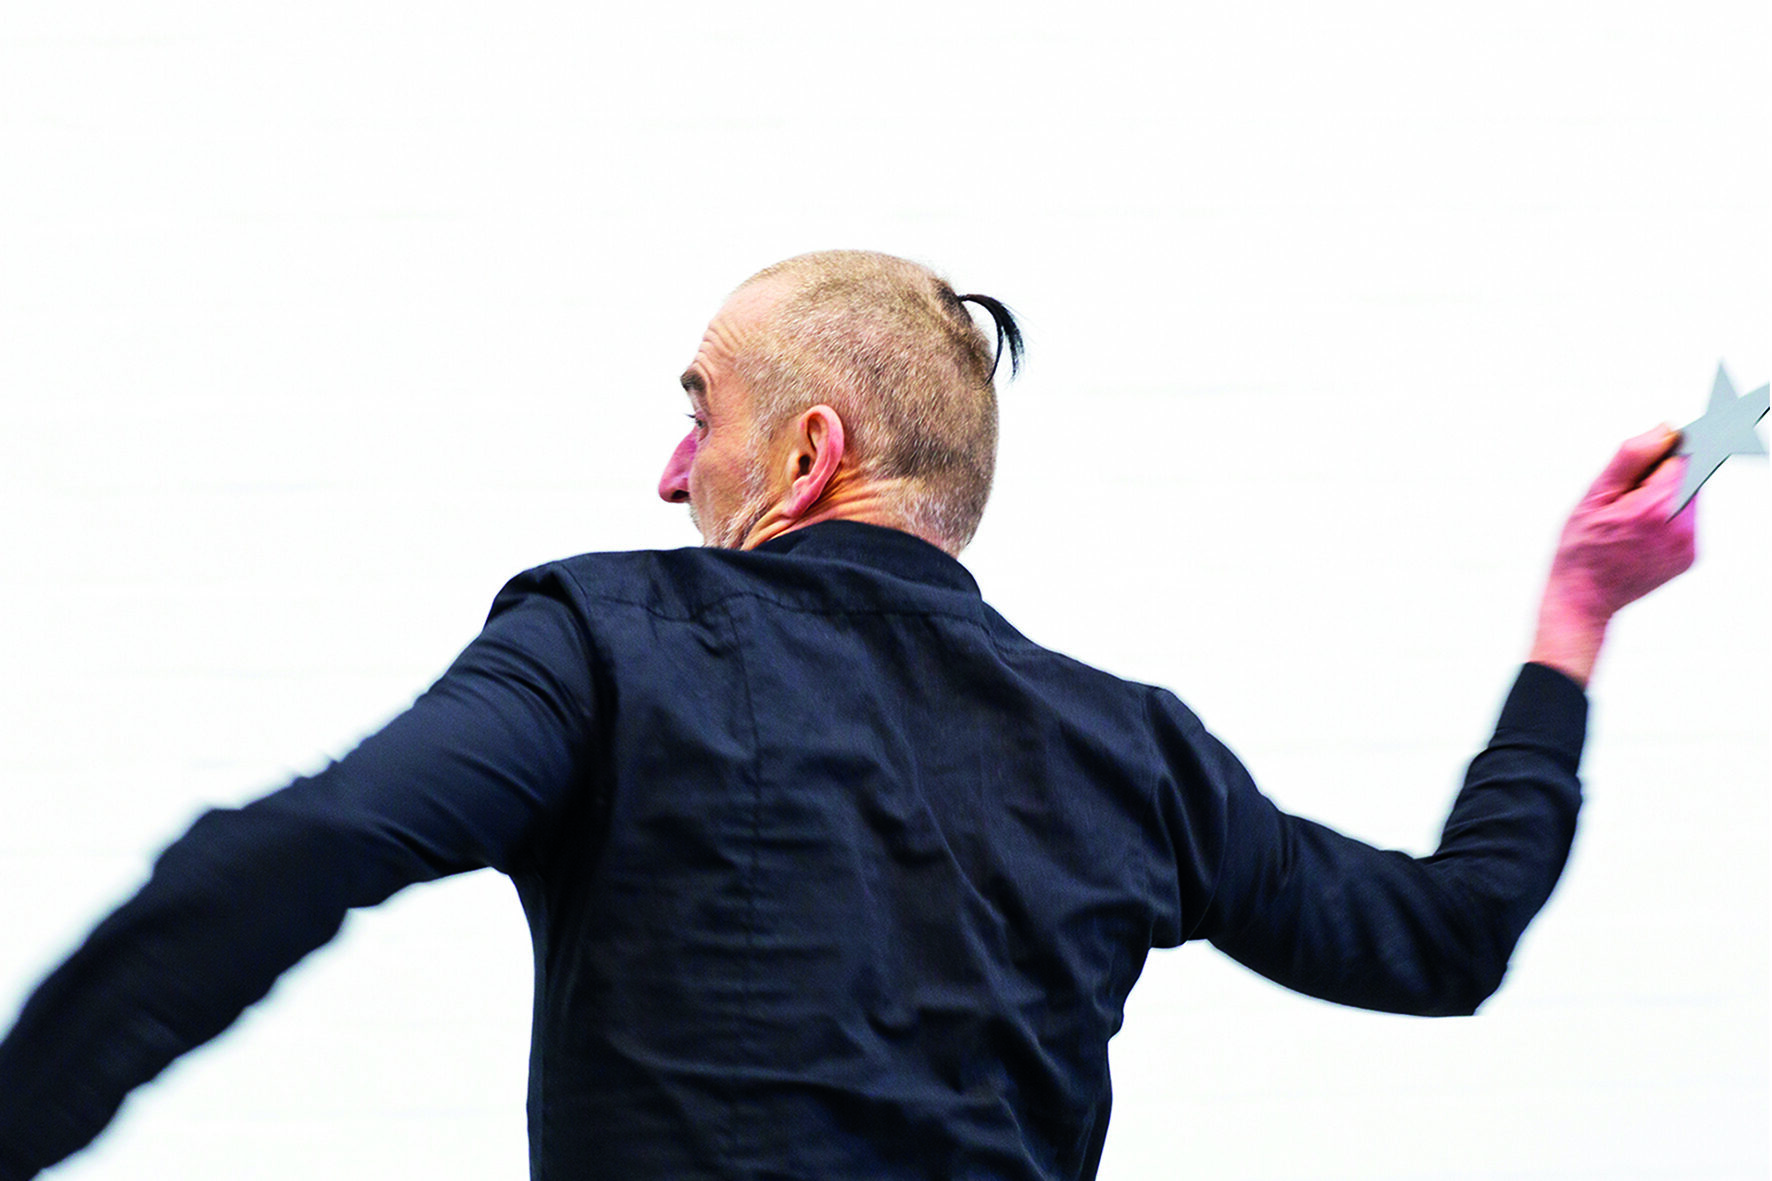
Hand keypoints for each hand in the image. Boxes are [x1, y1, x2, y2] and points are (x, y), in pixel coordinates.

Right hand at [1528, 426, 1697, 685]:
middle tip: (1625, 496)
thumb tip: (1666, 430)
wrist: (1582, 599)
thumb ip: (1631, 458)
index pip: (1684, 457)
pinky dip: (1667, 518)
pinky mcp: (1691, 557)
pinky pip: (1686, 521)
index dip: (1667, 450)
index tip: (1662, 445)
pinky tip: (1639, 533)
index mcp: (1656, 507)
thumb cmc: (1579, 549)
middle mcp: (1681, 527)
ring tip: (1629, 518)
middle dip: (1662, 476)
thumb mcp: (1594, 496)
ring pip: (1688, 497)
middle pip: (1689, 476)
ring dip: (1664, 497)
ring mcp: (1689, 545)